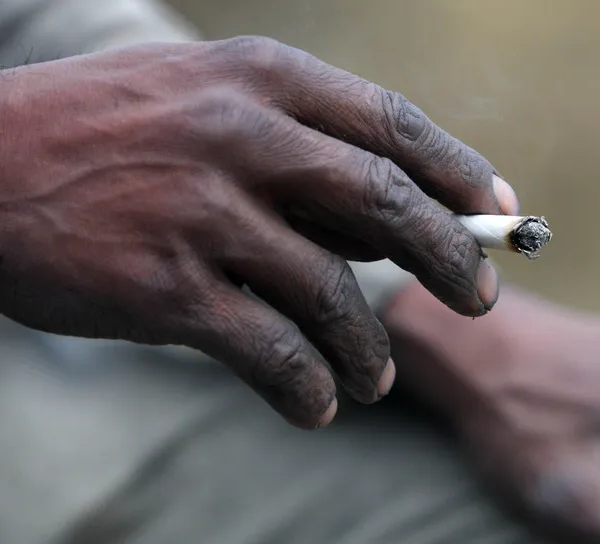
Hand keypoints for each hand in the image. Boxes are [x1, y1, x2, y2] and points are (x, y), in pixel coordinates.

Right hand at [0, 37, 507, 427]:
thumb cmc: (102, 134)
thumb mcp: (201, 101)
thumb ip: (295, 150)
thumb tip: (389, 222)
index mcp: (260, 79)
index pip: (395, 127)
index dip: (461, 175)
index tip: (498, 216)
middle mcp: (242, 137)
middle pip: (388, 205)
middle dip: (448, 261)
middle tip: (479, 303)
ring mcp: (204, 211)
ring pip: (332, 293)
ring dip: (369, 349)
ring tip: (376, 381)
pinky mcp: (165, 287)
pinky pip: (271, 351)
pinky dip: (308, 388)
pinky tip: (317, 407)